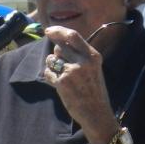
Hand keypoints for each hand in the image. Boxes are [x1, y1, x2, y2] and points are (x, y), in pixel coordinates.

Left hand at [42, 26, 118, 143]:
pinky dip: (50, 77)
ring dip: (52, 66)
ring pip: (51, 59)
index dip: (58, 31)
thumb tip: (58, 45)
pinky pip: (48, 73)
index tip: (48, 30)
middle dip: (55, 53)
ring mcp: (72, 72)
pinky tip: (59, 85)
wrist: (96, 113)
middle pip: (59, 47)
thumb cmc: (93, 91)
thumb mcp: (93, 69)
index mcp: (93, 56)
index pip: (73, 36)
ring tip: (63, 77)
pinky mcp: (62, 83)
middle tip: (58, 62)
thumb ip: (80, 55)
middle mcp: (83, 61)